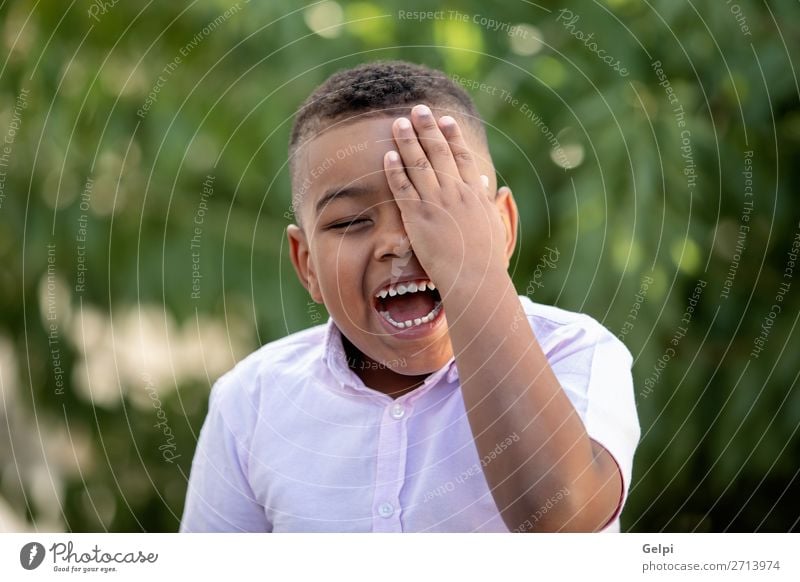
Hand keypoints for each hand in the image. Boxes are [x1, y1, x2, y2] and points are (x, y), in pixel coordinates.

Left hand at [383, 104, 507, 293]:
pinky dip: (396, 171)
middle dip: (428, 129)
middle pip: (439, 153)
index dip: (452, 136)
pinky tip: (388, 155)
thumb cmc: (486, 260)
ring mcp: (437, 204)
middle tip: (418, 109)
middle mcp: (456, 194)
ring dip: (408, 141)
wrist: (475, 279)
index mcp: (474, 195)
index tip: (444, 119)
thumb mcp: (493, 226)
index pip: (462, 158)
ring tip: (398, 123)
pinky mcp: (419, 218)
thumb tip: (490, 185)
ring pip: (420, 165)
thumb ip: (489, 203)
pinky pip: (404, 189)